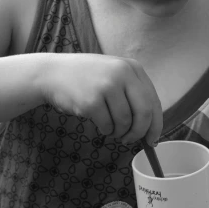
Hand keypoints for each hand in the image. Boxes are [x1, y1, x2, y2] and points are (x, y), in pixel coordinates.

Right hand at [42, 53, 162, 146]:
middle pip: (144, 113)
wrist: (52, 73)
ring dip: (118, 132)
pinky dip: (105, 130)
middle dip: (139, 132)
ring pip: (125, 122)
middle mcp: (123, 73)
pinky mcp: (92, 100)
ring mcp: (107, 86)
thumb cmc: (87, 79)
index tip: (152, 140)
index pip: (153, 101)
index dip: (156, 125)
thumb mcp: (114, 75)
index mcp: (133, 67)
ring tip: (109, 126)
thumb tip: (151, 130)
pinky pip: (108, 126)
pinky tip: (98, 122)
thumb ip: (133, 94)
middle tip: (130, 140)